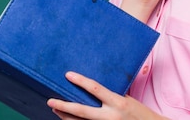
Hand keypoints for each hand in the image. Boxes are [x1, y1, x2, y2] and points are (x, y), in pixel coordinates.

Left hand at [47, 72, 167, 119]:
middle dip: (63, 106)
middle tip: (50, 101)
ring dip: (66, 116)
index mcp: (117, 103)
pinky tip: (68, 118)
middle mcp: (110, 116)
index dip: (81, 81)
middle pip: (81, 111)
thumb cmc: (139, 112)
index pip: (95, 89)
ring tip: (55, 109)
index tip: (68, 75)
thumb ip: (110, 95)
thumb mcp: (127, 99)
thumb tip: (91, 88)